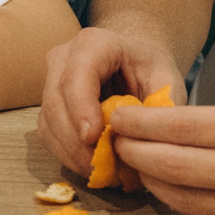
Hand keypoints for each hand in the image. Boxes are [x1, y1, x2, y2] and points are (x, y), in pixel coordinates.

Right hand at [38, 26, 186, 174]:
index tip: (93, 137)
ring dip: (70, 151)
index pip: (78, 73)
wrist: (134, 64)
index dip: (81, 106)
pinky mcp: (48, 106)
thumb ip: (160, 105)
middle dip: (75, 139)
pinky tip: (90, 165)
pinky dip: (66, 154)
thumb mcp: (166, 80)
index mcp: (94, 43)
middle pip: (56, 100)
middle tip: (99, 166)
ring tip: (100, 171)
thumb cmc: (150, 70)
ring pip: (48, 120)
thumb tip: (146, 138)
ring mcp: (51, 81)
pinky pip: (48, 134)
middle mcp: (64, 58)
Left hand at [108, 100, 214, 214]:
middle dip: (136, 152)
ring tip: (133, 163)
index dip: (143, 123)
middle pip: (175, 163)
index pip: (184, 125)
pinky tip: (166, 188)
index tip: (119, 116)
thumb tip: (172, 125)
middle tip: (113, 140)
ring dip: (151, 180)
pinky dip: (180, 202)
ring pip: (184, 196)